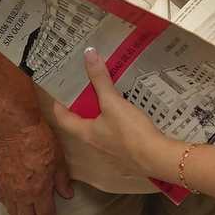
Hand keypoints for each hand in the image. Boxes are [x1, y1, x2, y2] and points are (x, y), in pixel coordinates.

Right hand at [0, 117, 73, 214]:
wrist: (16, 127)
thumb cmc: (40, 140)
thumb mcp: (59, 160)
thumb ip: (62, 181)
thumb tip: (67, 194)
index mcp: (38, 191)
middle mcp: (21, 194)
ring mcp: (7, 188)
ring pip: (13, 213)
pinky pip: (3, 201)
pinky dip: (10, 208)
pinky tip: (15, 207)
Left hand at [51, 48, 175, 182]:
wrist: (156, 159)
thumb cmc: (129, 131)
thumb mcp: (113, 102)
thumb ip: (101, 79)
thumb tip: (88, 53)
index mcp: (86, 133)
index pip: (63, 118)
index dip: (59, 105)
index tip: (61, 92)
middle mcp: (94, 146)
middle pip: (83, 125)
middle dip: (85, 108)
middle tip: (90, 90)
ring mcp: (111, 156)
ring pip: (101, 134)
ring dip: (103, 119)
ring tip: (112, 103)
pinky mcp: (126, 160)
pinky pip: (118, 143)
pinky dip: (119, 131)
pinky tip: (131, 123)